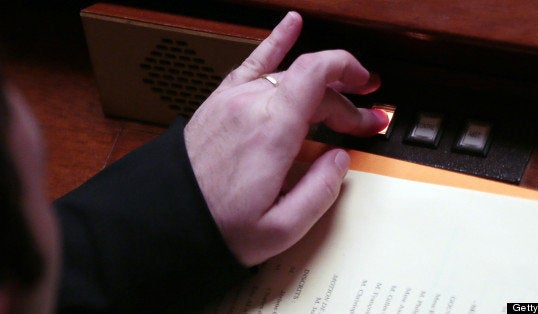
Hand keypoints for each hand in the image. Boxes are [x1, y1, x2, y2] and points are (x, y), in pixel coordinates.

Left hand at [184, 11, 387, 265]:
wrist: (168, 219)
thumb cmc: (220, 225)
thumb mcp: (282, 227)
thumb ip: (321, 190)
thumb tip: (340, 159)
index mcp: (272, 130)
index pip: (319, 74)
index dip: (351, 74)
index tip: (369, 92)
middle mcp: (252, 105)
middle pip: (310, 80)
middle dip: (343, 99)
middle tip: (362, 122)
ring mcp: (233, 99)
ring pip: (288, 74)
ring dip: (321, 82)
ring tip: (343, 89)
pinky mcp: (220, 103)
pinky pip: (253, 62)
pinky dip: (275, 41)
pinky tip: (290, 24)